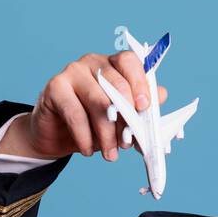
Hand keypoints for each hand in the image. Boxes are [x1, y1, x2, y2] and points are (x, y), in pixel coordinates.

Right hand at [0, 51, 167, 160]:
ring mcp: (72, 72)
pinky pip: (75, 113)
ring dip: (106, 133)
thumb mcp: (119, 118)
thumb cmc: (91, 124)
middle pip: (115, 83)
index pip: (129, 62)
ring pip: (97, 101)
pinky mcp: (55, 87)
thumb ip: (139, 107)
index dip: (139, 83)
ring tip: (110, 154)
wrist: (56, 135)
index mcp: (112, 64)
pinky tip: (88, 150)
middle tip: (127, 142)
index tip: (144, 108)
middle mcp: (93, 63)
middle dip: (126, 117)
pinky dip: (84, 136)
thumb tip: (162, 95)